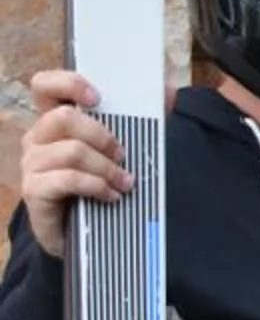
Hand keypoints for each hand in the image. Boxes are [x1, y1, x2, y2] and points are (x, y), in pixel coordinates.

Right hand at [20, 70, 130, 257]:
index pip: (45, 86)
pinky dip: (96, 186)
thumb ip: (140, 121)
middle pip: (64, 117)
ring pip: (71, 151)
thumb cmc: (96, 186)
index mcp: (53, 121)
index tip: (97, 97)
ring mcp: (32, 164)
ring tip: (125, 182)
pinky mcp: (35, 191)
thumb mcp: (116, 152)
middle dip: (102, 136)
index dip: (68, 83)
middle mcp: (37, 139)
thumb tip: (168, 93)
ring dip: (106, 167)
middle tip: (123, 155)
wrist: (81, 237)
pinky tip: (112, 196)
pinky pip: (68, 179)